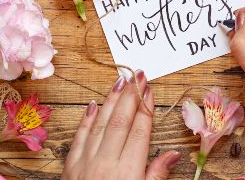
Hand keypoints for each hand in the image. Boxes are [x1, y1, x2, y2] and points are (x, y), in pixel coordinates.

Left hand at [62, 70, 180, 179]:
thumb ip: (157, 177)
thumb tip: (175, 153)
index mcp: (128, 171)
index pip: (139, 131)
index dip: (146, 108)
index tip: (150, 90)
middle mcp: (105, 162)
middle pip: (120, 121)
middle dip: (131, 96)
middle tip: (139, 75)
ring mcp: (84, 163)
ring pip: (99, 124)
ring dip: (110, 100)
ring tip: (120, 81)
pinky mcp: (69, 168)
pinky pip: (78, 137)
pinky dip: (85, 120)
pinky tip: (92, 105)